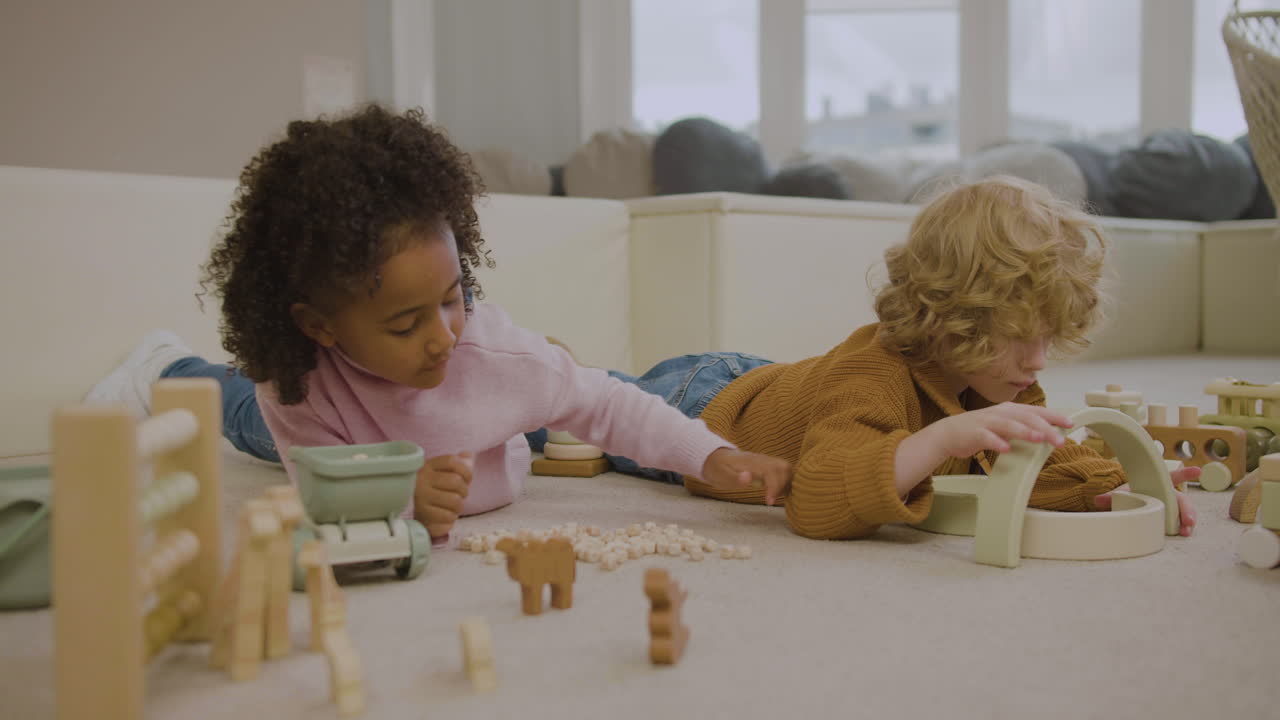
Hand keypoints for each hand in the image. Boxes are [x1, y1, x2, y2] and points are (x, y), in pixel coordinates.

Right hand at [413, 452, 472, 539]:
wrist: (417, 514)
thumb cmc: (436, 491)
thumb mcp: (446, 474)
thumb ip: (460, 464)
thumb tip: (468, 455)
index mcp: (428, 466)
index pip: (452, 461)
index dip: (466, 470)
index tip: (467, 479)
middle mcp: (421, 478)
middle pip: (456, 481)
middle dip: (464, 491)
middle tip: (460, 496)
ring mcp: (420, 496)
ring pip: (455, 500)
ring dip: (459, 507)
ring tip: (453, 507)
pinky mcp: (421, 514)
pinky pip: (448, 516)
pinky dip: (451, 518)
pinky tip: (445, 516)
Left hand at [699, 447, 790, 505]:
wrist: (715, 458)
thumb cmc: (718, 468)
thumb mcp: (721, 475)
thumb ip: (735, 477)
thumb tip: (748, 477)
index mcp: (752, 462)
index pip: (771, 471)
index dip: (774, 487)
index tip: (769, 501)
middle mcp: (762, 460)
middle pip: (784, 467)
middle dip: (784, 485)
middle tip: (772, 500)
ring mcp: (766, 462)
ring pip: (786, 468)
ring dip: (787, 483)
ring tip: (776, 497)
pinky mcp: (767, 466)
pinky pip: (783, 471)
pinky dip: (786, 482)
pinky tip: (779, 493)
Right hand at [926, 403, 1071, 458]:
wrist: (948, 433)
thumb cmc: (980, 430)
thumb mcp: (1006, 425)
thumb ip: (1025, 427)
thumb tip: (1050, 434)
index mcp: (1010, 410)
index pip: (1036, 411)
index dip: (1054, 416)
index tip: (1070, 424)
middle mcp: (1000, 413)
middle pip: (1026, 418)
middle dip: (1045, 428)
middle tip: (1060, 440)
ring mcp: (986, 422)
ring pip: (1008, 425)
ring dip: (1024, 431)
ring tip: (1038, 438)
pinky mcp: (973, 433)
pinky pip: (986, 437)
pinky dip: (996, 442)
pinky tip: (1006, 449)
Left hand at [1094, 466, 1199, 536]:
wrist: (1130, 500)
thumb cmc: (1131, 493)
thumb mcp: (1122, 492)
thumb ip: (1110, 496)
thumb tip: (1098, 500)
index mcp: (1160, 483)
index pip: (1173, 477)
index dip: (1185, 474)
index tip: (1197, 471)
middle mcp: (1169, 495)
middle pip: (1182, 500)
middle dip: (1187, 510)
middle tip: (1188, 521)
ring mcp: (1172, 507)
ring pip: (1184, 513)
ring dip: (1187, 522)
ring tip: (1186, 532)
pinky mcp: (1171, 518)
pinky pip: (1179, 522)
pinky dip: (1182, 527)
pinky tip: (1182, 534)